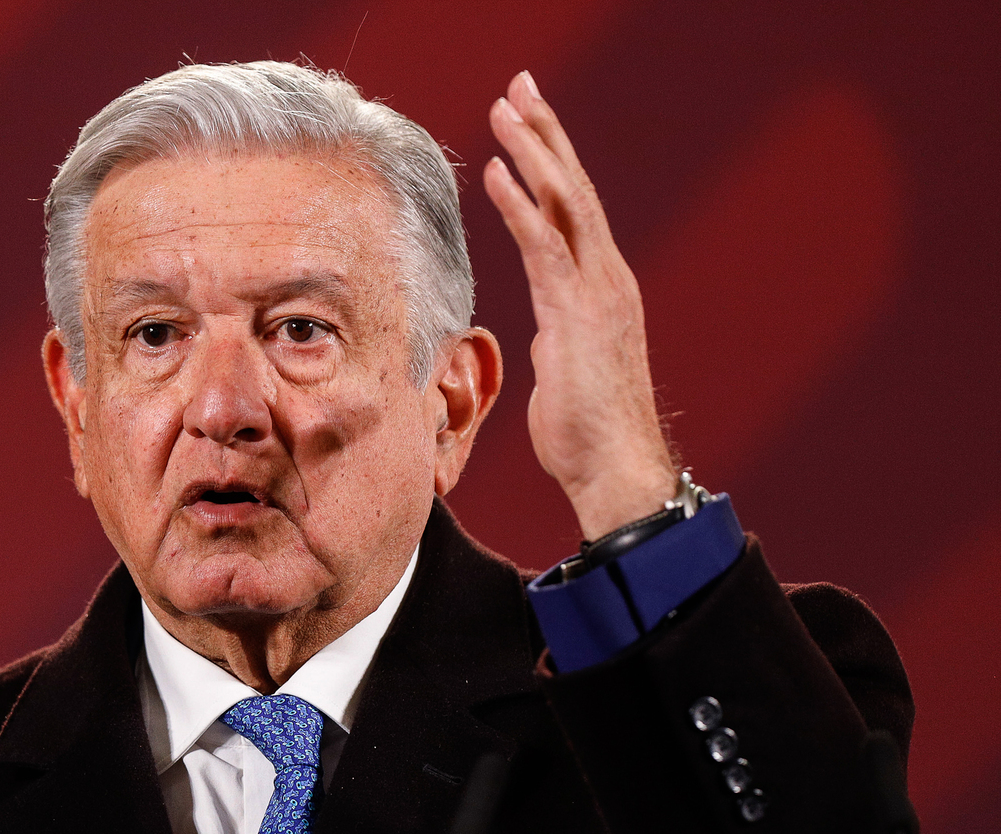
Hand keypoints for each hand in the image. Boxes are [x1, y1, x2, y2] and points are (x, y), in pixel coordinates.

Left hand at [484, 70, 676, 539]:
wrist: (614, 468)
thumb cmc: (585, 432)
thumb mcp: (566, 369)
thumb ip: (560, 336)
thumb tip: (549, 332)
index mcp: (600, 287)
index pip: (572, 208)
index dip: (551, 159)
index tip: (526, 118)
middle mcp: (605, 277)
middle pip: (573, 188)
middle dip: (546, 133)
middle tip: (521, 85)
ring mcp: (597, 291)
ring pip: (565, 204)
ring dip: (533, 152)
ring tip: (505, 108)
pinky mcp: (579, 313)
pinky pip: (546, 247)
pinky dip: (522, 206)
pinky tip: (500, 172)